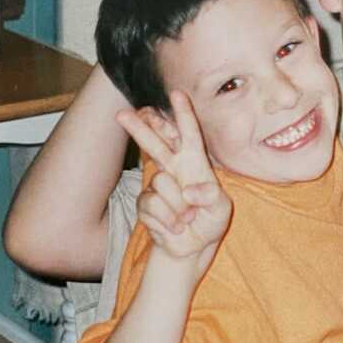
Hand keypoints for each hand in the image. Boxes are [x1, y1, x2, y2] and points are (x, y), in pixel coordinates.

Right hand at [115, 91, 231, 275]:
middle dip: (140, 128)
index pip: (190, 135)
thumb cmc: (209, 222)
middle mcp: (174, 169)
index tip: (177, 94)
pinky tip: (175, 227)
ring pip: (161, 183)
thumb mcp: (221, 209)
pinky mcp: (146, 204)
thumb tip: (188, 189)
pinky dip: (168, 220)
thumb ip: (210, 196)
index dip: (184, 115)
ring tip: (187, 218)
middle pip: (155, 144)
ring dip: (177, 206)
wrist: (190, 248)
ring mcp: (158, 186)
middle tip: (121, 114)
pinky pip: (152, 205)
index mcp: (195, 164)